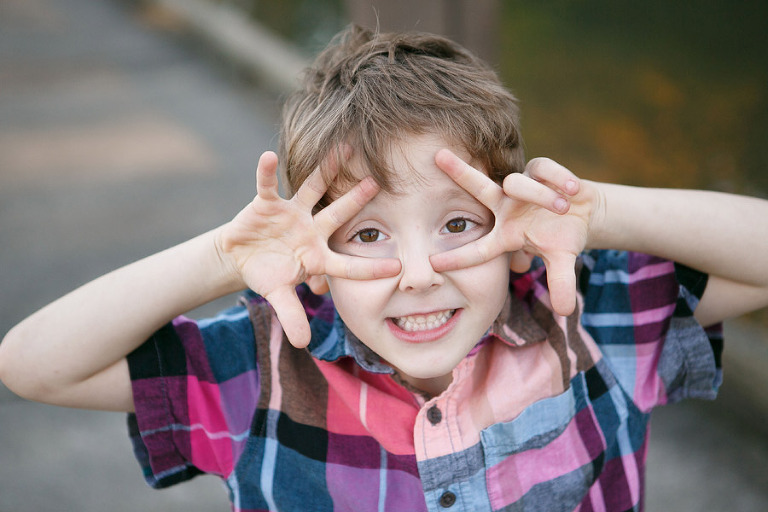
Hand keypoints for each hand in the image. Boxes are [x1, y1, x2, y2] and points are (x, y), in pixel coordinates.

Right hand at [218, 151, 400, 347]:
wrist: (242, 255)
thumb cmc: (268, 274)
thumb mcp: (279, 296)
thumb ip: (292, 315)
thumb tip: (303, 345)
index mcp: (318, 256)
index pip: (348, 264)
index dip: (370, 269)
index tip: (398, 269)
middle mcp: (311, 230)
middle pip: (337, 215)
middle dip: (356, 200)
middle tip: (378, 182)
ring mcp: (292, 214)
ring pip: (312, 189)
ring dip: (325, 170)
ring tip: (343, 148)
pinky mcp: (268, 203)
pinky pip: (267, 186)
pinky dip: (266, 173)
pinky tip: (268, 156)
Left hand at [430, 151, 598, 315]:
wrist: (582, 212)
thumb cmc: (562, 237)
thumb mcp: (562, 261)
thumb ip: (560, 283)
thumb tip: (565, 311)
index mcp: (505, 234)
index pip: (478, 248)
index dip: (458, 257)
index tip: (432, 264)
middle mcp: (506, 207)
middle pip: (479, 189)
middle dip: (459, 172)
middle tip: (437, 157)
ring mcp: (521, 186)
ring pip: (518, 184)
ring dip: (542, 197)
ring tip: (564, 208)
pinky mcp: (539, 169)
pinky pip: (542, 169)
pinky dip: (557, 178)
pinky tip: (571, 189)